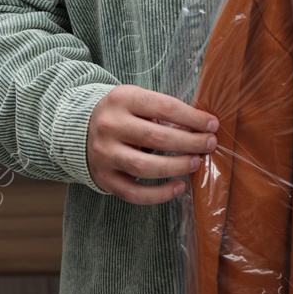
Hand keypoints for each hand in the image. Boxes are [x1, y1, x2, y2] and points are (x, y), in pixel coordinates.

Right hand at [86, 84, 218, 203]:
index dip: (193, 118)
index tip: (212, 125)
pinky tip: (179, 187)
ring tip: (195, 163)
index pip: (165, 107)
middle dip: (190, 142)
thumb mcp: (137, 100)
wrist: (80, 129)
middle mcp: (110, 126)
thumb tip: (201, 128)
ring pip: (145, 167)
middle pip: (157, 138)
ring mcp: (104, 154)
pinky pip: (134, 193)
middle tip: (209, 145)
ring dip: (176, 166)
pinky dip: (159, 194)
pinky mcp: (104, 178)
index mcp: (122, 99)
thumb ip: (163, 111)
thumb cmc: (122, 113)